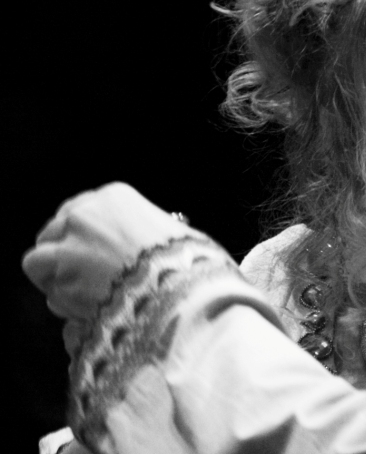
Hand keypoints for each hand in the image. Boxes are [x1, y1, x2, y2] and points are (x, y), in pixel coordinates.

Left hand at [22, 182, 197, 321]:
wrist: (176, 289)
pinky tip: (82, 309)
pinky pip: (49, 291)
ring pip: (38, 259)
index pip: (79, 208)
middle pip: (54, 230)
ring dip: (53, 276)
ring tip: (76, 292)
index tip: (88, 246)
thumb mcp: (176, 232)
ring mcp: (68, 245)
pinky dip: (61, 301)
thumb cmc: (186, 261)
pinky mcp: (59, 277)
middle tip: (80, 272)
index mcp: (115, 197)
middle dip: (63, 251)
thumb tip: (155, 243)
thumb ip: (152, 233)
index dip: (82, 232)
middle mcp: (85, 215)